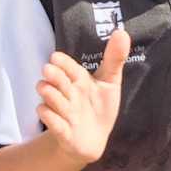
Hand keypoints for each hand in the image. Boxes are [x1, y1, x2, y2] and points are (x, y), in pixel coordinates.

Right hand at [37, 28, 130, 165]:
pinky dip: (51, 118)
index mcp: (78, 79)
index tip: (56, 57)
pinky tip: (53, 115)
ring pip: (50, 100)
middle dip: (53, 76)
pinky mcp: (61, 131)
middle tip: (48, 70)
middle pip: (56, 81)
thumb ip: (114, 59)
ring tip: (50, 91)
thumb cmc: (100, 107)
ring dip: (50, 95)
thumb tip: (122, 31)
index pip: (66, 66)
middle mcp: (67, 93)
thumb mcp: (110, 82)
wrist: (93, 140)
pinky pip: (52, 122)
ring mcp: (62, 111)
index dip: (61, 62)